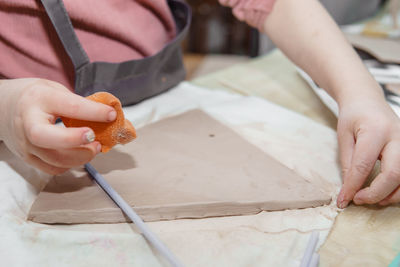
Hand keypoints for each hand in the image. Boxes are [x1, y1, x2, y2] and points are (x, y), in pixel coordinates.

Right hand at [0, 78, 116, 173]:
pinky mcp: (27, 158)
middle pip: (45, 137)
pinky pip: (52, 169)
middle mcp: (28, 122)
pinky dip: (70, 164)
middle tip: (94, 138)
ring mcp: (25, 143)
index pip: (69, 106)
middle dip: (74, 140)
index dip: (94, 112)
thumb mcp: (55, 89)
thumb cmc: (35, 97)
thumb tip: (107, 116)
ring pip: (53, 159)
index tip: (111, 115)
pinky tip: (79, 154)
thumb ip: (78, 102)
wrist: (3, 107)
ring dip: (80, 157)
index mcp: (39, 99)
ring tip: (94, 147)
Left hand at [336, 96, 399, 207]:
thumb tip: (349, 190)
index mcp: (376, 131)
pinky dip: (398, 188)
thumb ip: (348, 163)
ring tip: (371, 199)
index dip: (353, 186)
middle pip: (393, 174)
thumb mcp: (344, 137)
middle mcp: (397, 137)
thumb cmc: (353, 117)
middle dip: (375, 193)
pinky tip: (385, 193)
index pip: (364, 165)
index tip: (343, 200)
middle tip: (357, 200)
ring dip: (390, 195)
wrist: (368, 100)